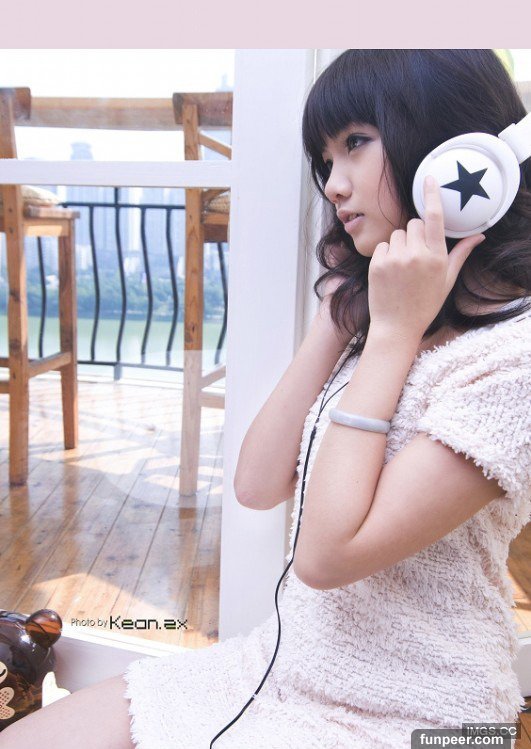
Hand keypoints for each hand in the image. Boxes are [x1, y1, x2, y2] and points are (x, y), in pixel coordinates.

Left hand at [367, 175, 485, 339]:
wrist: (396, 326)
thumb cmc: (425, 304)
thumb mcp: (447, 280)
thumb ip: (460, 254)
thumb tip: (479, 236)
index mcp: (436, 257)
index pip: (435, 218)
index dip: (431, 195)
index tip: (428, 178)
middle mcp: (415, 255)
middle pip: (415, 223)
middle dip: (416, 233)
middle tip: (417, 256)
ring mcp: (394, 259)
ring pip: (397, 233)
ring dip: (400, 243)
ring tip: (403, 266)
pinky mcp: (376, 264)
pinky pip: (382, 245)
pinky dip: (386, 253)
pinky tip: (390, 271)